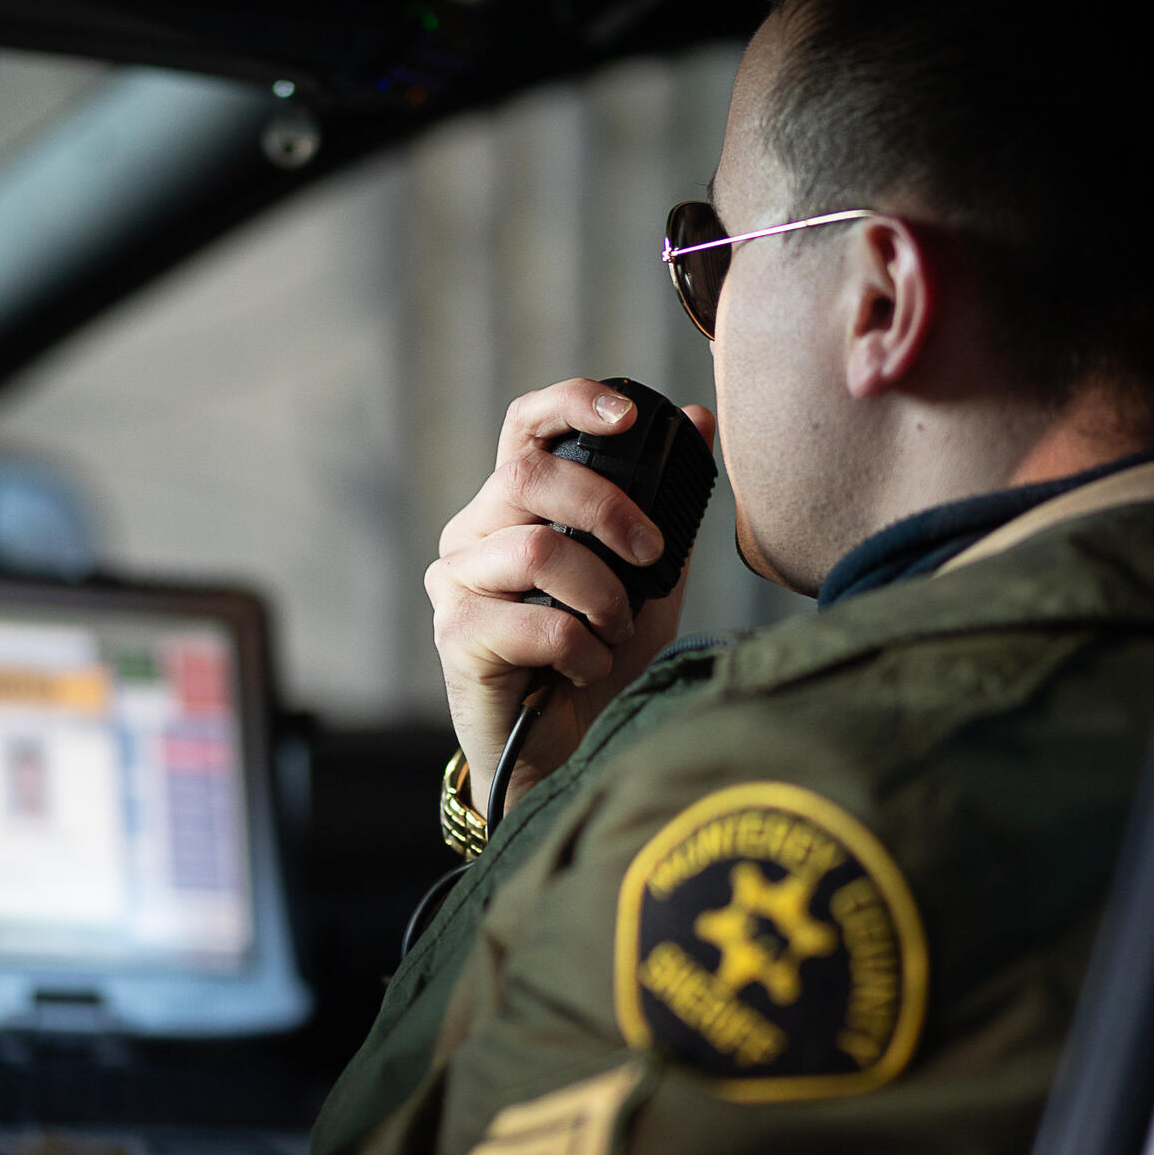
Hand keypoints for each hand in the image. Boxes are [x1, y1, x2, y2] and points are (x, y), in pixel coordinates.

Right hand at [426, 381, 715, 815]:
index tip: (630, 418)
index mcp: (513, 506)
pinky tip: (586, 668)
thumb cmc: (599, 659)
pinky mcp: (455, 638)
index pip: (525, 425)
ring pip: (535, 551)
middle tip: (650, 556)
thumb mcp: (646, 578)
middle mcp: (473, 534)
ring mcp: (456, 584)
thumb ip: (665, 506)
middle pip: (530, 476)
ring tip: (615, 630)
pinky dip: (580, 649)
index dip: (572, 403)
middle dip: (608, 511)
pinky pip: (533, 624)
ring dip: (599, 595)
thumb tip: (698, 421)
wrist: (568, 751)